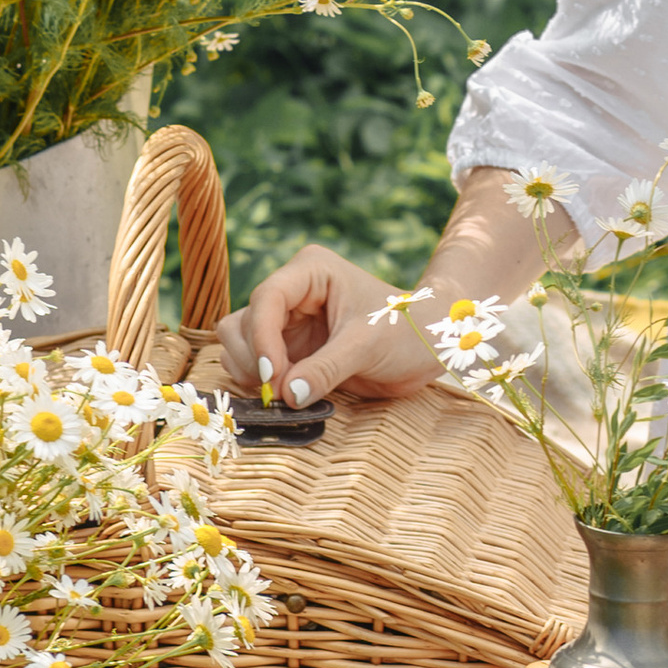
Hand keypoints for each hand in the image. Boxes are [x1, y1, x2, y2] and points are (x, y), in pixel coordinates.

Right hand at [215, 243, 442, 409]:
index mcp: (311, 272)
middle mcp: (292, 291)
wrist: (428, 344)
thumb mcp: (368, 347)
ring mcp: (287, 321)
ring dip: (252, 372)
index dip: (262, 338)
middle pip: (244, 322)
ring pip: (240, 343)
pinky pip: (254, 363)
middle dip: (256, 359)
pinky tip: (286, 395)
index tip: (273, 376)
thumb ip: (327, 369)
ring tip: (285, 394)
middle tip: (281, 392)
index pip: (267, 299)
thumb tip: (288, 395)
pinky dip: (260, 383)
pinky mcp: (289, 348)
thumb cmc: (407, 331)